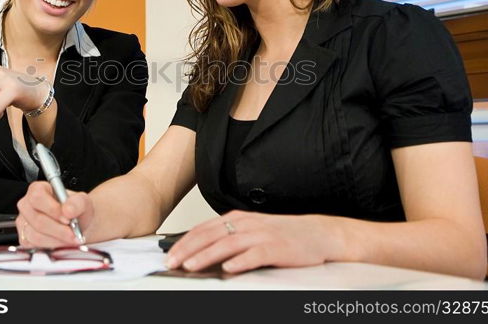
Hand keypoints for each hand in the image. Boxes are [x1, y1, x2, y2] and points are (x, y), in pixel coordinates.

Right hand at [15, 181, 93, 247]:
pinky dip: (52, 246)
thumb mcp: (83, 201)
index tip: (68, 219)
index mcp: (38, 189)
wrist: (78, 223)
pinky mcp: (25, 238)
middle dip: (59, 230)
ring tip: (71, 238)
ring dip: (57, 239)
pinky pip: (36, 246)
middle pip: (37, 219)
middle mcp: (27, 205)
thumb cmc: (76, 210)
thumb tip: (67, 210)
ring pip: (36, 235)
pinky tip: (63, 242)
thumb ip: (77, 203)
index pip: (37, 197)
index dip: (52, 209)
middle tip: (74, 233)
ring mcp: (24, 222)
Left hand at [165, 211, 339, 273]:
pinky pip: (255, 254)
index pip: (204, 229)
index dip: (184, 242)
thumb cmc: (283, 234)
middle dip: (188, 249)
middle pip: (211, 235)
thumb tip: (201, 251)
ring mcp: (262, 235)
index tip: (170, 255)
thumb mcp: (251, 231)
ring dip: (208, 255)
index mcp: (238, 219)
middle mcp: (247, 224)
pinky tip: (228, 269)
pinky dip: (241, 261)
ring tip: (192, 266)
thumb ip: (228, 238)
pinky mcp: (277, 248)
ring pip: (228, 244)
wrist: (318, 233)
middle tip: (173, 262)